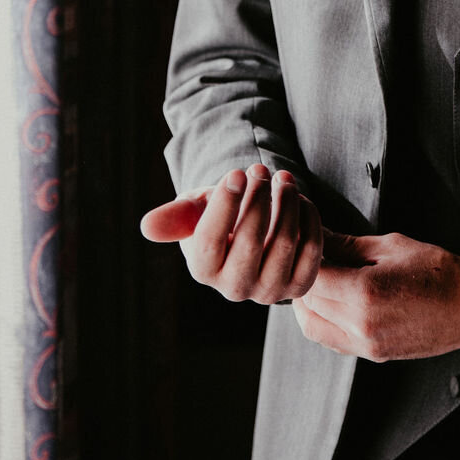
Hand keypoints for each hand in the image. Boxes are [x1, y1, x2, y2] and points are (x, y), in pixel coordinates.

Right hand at [140, 165, 322, 303]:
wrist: (255, 232)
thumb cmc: (220, 216)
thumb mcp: (197, 209)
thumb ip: (176, 216)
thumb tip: (147, 226)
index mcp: (203, 269)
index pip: (209, 241)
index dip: (225, 204)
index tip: (237, 172)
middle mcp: (234, 288)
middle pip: (249, 241)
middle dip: (259, 197)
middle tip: (261, 169)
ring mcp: (269, 290)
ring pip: (285, 243)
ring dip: (287, 202)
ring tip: (283, 178)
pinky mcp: (299, 285)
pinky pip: (312, 250)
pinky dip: (308, 217)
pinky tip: (299, 200)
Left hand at [292, 230, 459, 361]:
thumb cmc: (439, 272)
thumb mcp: (392, 246)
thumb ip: (349, 245)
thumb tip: (321, 236)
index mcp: (365, 293)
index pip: (313, 277)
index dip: (305, 257)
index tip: (307, 242)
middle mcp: (361, 325)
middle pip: (309, 303)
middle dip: (304, 278)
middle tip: (311, 258)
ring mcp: (366, 345)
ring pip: (313, 328)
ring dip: (308, 304)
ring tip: (319, 281)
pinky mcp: (373, 355)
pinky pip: (332, 341)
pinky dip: (323, 322)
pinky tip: (333, 303)